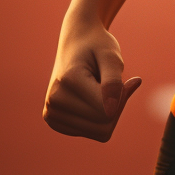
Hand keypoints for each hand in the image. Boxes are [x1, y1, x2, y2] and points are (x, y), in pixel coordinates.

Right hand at [43, 16, 141, 141]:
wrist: (76, 42)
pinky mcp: (55, 121)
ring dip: (109, 112)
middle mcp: (54, 100)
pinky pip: (94, 133)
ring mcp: (51, 113)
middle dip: (116, 105)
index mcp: (67, 81)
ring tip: (98, 89)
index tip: (119, 75)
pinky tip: (91, 99)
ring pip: (100, 133)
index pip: (108, 110)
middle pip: (105, 125)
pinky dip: (100, 118)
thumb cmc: (97, 46)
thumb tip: (111, 110)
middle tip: (111, 82)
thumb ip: (113, 82)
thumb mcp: (111, 55)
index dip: (122, 95)